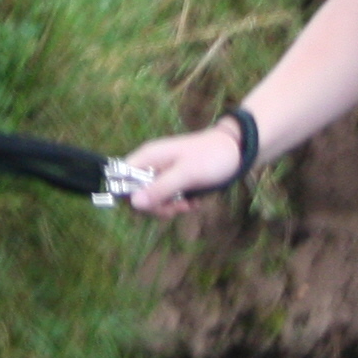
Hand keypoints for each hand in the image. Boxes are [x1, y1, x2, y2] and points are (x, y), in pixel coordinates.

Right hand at [119, 124, 251, 218]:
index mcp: (148, 156)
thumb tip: (133, 203)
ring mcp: (163, 173)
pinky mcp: (174, 180)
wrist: (237, 150)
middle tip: (176, 207)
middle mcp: (151, 164)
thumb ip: (160, 188)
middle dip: (156, 205)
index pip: (120, 178)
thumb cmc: (211, 157)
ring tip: (189, 204)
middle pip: (136, 193)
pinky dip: (179, 203)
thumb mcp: (186, 174)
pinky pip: (167, 198)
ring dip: (170, 207)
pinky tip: (194, 201)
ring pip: (153, 199)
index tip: (151, 204)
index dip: (129, 195)